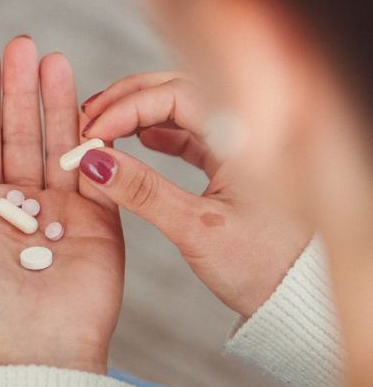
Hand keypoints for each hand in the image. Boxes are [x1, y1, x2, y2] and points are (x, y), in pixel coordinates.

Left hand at [0, 37, 123, 373]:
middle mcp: (23, 202)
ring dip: (56, 99)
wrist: (34, 355)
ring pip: (59, 141)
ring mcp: (65, 209)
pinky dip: (92, 134)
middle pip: (21, 130)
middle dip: (20, 86)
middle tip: (23, 42)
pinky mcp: (102, 220)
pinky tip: (89, 100)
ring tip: (53, 57)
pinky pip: (98, 168)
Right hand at [79, 73, 311, 317]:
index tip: (93, 132)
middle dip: (128, 99)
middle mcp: (245, 130)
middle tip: (88, 117)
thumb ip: (143, 192)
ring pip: (182, 109)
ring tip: (104, 128)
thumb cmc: (263, 266)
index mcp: (245, 135)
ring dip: (140, 114)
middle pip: (177, 90)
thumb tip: (94, 161)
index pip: (175, 95)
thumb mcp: (196, 229)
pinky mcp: (233, 164)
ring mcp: (240, 144)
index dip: (127, 107)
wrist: (297, 296)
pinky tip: (138, 141)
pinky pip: (191, 133)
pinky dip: (159, 132)